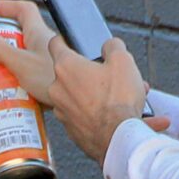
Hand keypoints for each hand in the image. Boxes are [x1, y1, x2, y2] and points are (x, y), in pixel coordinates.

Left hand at [0, 0, 168, 163]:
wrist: (117, 138)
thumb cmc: (117, 101)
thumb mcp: (123, 62)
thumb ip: (112, 47)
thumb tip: (109, 45)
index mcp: (66, 66)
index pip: (55, 44)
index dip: (63, 41)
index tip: (65, 41)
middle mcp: (57, 86)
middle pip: (63, 71)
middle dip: (78, 71)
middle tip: (94, 73)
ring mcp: (60, 109)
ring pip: (70, 93)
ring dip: (84, 92)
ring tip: (106, 95)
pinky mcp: (68, 127)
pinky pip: (75, 112)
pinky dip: (87, 110)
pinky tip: (105, 111)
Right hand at [0, 0, 60, 102]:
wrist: (82, 101)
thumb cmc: (57, 78)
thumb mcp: (20, 62)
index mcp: (38, 32)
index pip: (20, 8)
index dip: (2, 6)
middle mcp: (44, 44)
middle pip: (17, 34)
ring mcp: (48, 61)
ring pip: (21, 57)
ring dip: (6, 65)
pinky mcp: (49, 79)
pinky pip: (27, 75)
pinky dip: (16, 82)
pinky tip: (10, 94)